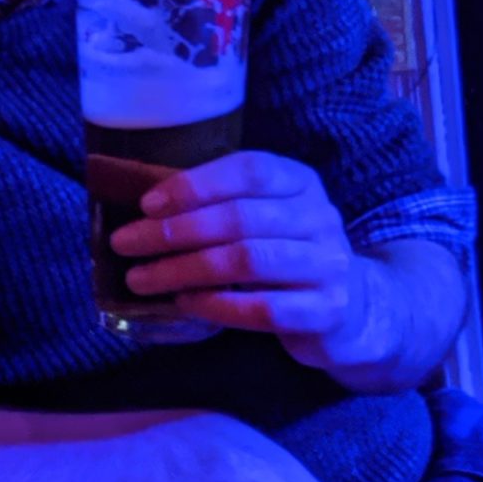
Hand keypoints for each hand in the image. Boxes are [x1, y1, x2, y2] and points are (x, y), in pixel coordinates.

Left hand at [108, 151, 359, 367]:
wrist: (355, 308)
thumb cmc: (290, 254)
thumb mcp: (269, 216)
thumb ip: (224, 205)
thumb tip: (145, 209)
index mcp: (301, 182)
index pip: (249, 170)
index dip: (195, 184)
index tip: (147, 204)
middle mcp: (319, 217)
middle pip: (240, 218)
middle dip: (174, 231)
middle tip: (127, 245)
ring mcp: (327, 265)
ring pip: (247, 261)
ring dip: (184, 269)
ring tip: (141, 279)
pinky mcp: (326, 311)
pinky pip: (263, 309)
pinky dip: (215, 305)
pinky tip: (183, 303)